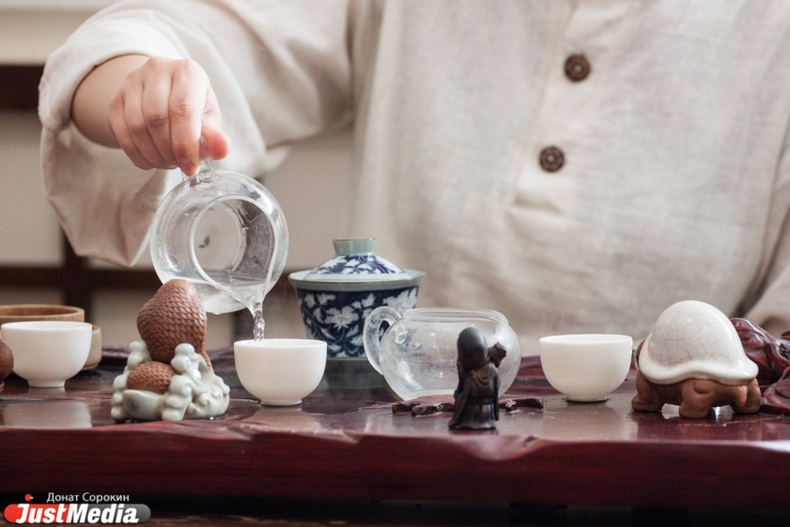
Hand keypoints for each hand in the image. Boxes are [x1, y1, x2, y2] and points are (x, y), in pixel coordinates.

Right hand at [72, 55, 229, 175]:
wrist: (163, 95)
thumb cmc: (193, 107)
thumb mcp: (209, 118)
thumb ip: (215, 136)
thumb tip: (222, 150)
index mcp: (188, 72)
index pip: (182, 109)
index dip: (185, 143)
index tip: (190, 166)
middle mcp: (157, 70)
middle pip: (157, 119)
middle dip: (170, 151)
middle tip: (180, 165)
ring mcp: (132, 82)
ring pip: (137, 127)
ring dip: (153, 155)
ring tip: (168, 162)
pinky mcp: (115, 99)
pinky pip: (121, 133)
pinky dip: (137, 155)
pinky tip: (151, 160)